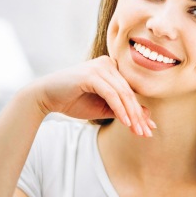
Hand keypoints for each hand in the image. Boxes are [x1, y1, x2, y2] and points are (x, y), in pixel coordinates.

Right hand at [31, 56, 155, 136]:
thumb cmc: (74, 101)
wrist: (46, 97)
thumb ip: (123, 110)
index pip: (130, 91)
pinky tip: (126, 122)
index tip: (149, 129)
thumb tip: (147, 117)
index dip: (140, 111)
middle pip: (129, 92)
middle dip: (139, 115)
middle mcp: (108, 63)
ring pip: (123, 93)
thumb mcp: (103, 108)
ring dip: (132, 114)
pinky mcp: (91, 74)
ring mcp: (100, 67)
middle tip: (146, 133)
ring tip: (138, 131)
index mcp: (111, 68)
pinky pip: (112, 94)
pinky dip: (120, 109)